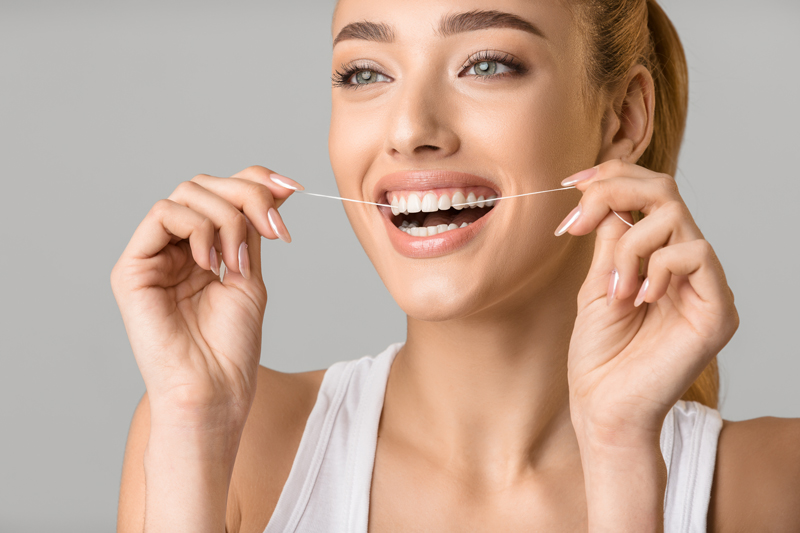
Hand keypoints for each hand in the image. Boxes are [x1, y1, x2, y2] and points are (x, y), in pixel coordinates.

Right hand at [110, 166, 295, 429]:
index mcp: (201, 248)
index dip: (257, 181)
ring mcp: (152, 255)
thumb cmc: (230, 347)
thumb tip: (277, 186)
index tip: (293, 189)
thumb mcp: (250, 275)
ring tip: (238, 260)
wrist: (213, 391)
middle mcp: (174, 247)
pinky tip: (212, 263)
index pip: (222, 191)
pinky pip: (163, 214)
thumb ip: (253, 229)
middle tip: (274, 229)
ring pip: (187, 194)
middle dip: (248, 196)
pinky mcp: (132, 267)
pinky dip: (198, 228)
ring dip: (226, 217)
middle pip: (206, 185)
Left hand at [557, 159, 738, 446]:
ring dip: (628, 246)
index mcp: (657, 258)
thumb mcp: (596, 284)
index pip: (649, 194)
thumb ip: (610, 240)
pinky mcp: (717, 308)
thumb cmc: (599, 355)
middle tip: (576, 221)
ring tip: (613, 289)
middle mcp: (684, 265)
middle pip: (665, 190)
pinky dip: (656, 267)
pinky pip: (696, 253)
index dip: (612, 176)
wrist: (604, 407)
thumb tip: (608, 197)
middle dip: (614, 191)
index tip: (569, 183)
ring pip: (674, 218)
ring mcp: (704, 285)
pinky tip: (638, 299)